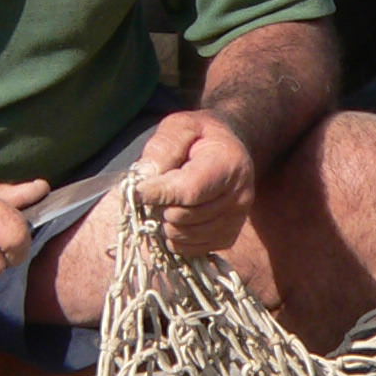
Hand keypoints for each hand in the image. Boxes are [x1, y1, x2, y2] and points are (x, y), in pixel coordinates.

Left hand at [136, 110, 254, 255]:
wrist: (230, 150)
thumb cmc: (201, 136)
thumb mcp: (181, 126)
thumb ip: (164, 146)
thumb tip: (145, 177)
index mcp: (229, 164)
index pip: (189, 190)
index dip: (159, 194)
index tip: (137, 191)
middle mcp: (239, 196)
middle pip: (184, 216)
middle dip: (160, 206)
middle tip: (153, 190)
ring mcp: (236, 220)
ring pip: (184, 235)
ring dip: (165, 222)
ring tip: (165, 201)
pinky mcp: (228, 237)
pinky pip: (190, 249)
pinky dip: (175, 237)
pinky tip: (175, 215)